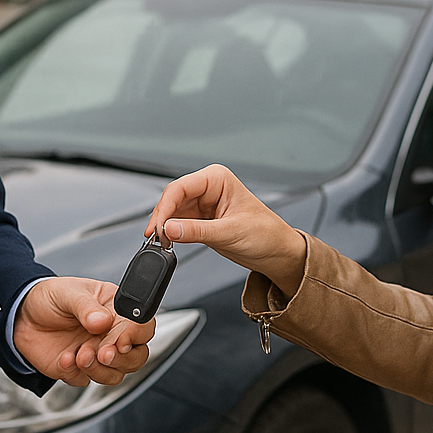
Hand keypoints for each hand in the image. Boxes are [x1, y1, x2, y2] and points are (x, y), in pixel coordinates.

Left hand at [14, 277, 153, 385]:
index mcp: (116, 310)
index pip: (142, 325)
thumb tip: (102, 321)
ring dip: (99, 369)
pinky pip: (86, 381)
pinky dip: (74, 373)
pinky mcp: (80, 370)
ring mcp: (97, 354)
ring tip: (79, 355)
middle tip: (101, 353)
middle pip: (137, 356)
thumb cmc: (50, 298)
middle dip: (121, 359)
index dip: (136, 335)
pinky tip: (64, 358)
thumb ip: (86, 307)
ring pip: (116, 374)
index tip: (121, 341)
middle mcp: (111, 334)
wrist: (20, 317)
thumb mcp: (68, 293)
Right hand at [147, 164, 307, 293]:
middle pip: (173, 199)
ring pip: (172, 212)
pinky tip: (169, 242)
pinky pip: (179, 223)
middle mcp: (209, 188)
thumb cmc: (266, 234)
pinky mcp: (201, 220)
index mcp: (218, 179)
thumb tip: (169, 229)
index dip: (165, 207)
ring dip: (165, 227)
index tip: (158, 227)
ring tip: (162, 242)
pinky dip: (172, 233)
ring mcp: (204, 204)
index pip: (180, 187)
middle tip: (155, 237)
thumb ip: (196, 231)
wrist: (277, 253)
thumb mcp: (230, 233)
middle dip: (163, 218)